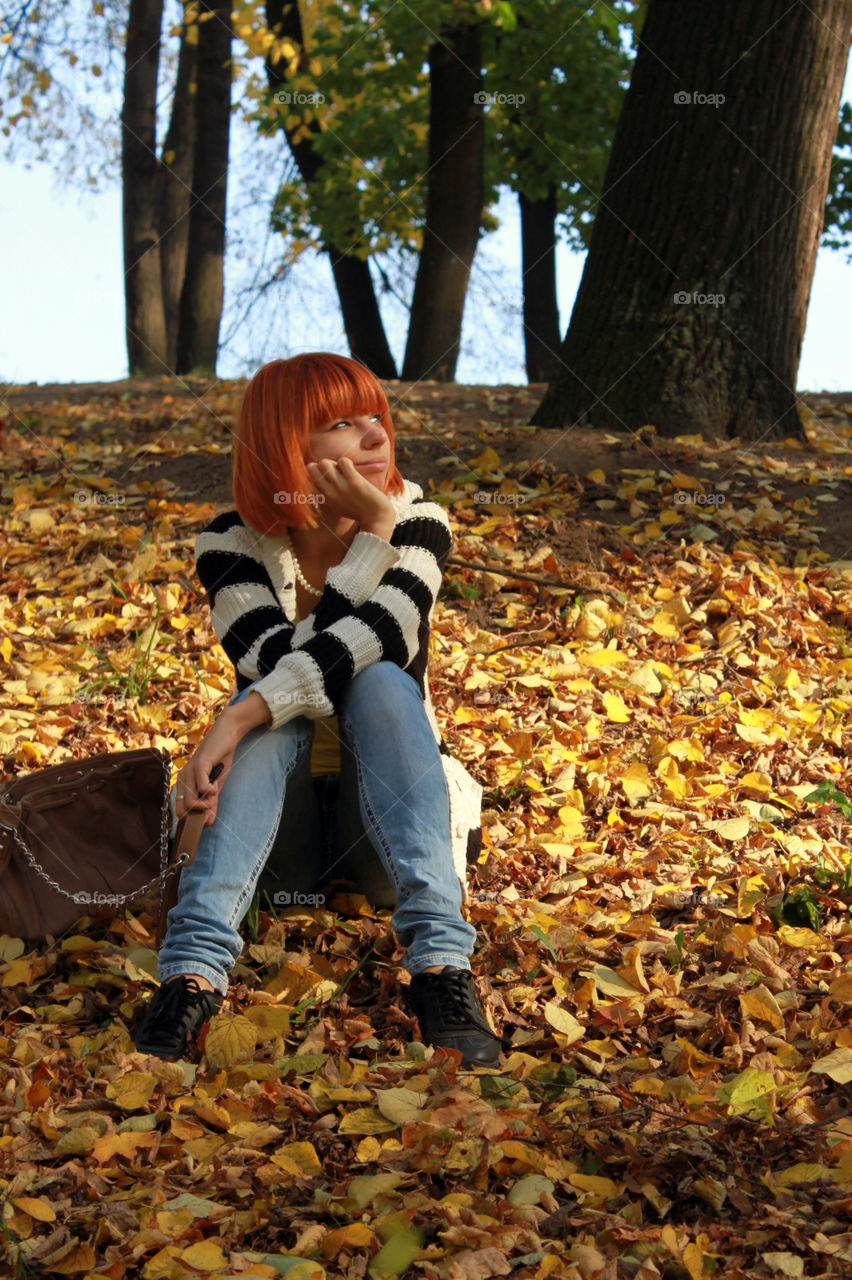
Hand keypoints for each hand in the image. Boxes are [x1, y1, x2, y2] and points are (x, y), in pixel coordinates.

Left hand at [174, 699, 265, 825]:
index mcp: (183, 783)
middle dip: (200, 812)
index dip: (193, 816)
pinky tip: (215, 786)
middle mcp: (181, 778)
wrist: (226, 736)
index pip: (179, 810)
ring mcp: (188, 772)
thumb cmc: (219, 760)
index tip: (207, 812)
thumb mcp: (215, 786)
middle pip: (183, 809)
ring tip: (214, 795)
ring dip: (205, 804)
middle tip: (212, 803)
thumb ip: (210, 803)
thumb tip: (208, 823)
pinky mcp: (199, 766)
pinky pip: (202, 788)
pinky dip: (211, 792)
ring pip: (189, 802)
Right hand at [306, 457, 394, 532]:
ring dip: (334, 462)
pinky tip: (352, 469)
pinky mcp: (354, 481)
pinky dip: (346, 462)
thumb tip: (318, 481)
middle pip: (311, 467)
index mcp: (324, 499)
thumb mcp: (337, 506)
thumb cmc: (358, 511)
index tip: (324, 476)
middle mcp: (329, 493)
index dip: (314, 474)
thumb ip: (327, 495)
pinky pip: (343, 461)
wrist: (377, 517)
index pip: (306, 481)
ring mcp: (341, 486)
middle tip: (334, 470)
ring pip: (325, 462)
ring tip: (343, 469)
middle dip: (322, 465)